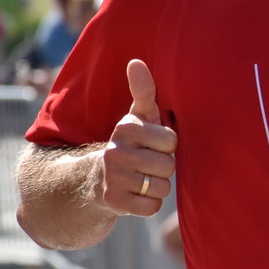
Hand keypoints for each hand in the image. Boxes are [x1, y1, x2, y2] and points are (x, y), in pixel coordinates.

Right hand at [99, 59, 176, 216]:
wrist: (96, 177)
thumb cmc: (132, 142)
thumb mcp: (138, 116)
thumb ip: (144, 90)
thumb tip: (136, 62)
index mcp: (125, 128)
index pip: (171, 140)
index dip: (167, 146)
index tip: (152, 145)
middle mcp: (115, 151)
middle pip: (167, 166)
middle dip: (163, 168)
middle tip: (147, 164)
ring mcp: (113, 178)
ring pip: (161, 188)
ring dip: (157, 187)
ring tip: (141, 178)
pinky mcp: (113, 202)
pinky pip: (151, 207)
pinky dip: (149, 204)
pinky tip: (136, 194)